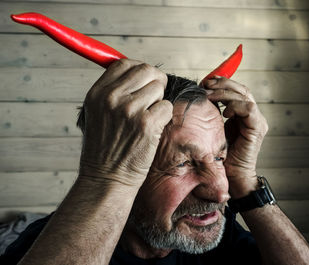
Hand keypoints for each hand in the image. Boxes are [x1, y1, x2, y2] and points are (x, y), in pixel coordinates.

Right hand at [79, 59, 172, 185]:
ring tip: (147, 119)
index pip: (124, 64)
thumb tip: (138, 74)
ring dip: (158, 102)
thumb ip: (113, 92)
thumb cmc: (105, 148)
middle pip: (146, 70)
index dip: (139, 69)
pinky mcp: (147, 124)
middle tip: (155, 96)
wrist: (106, 178)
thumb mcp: (96, 114)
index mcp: (97, 93)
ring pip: (159, 88)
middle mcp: (112, 98)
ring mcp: (129, 110)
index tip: (145, 80)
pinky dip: (164, 117)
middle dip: (156, 81)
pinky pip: (167, 107)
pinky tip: (152, 130)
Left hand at [203, 76, 267, 197]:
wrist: (232, 177)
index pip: (236, 91)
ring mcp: (257, 121)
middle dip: (222, 84)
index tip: (206, 80)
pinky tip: (224, 112)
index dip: (223, 83)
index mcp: (242, 114)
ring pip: (244, 96)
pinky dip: (236, 106)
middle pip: (241, 89)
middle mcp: (252, 115)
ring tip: (210, 95)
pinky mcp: (257, 129)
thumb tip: (199, 100)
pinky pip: (249, 109)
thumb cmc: (221, 156)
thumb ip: (213, 115)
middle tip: (206, 84)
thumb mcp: (214, 130)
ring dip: (225, 93)